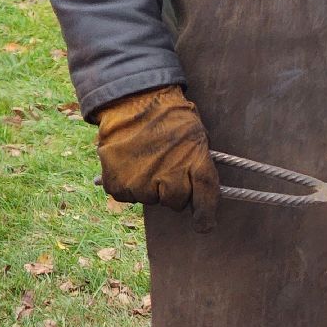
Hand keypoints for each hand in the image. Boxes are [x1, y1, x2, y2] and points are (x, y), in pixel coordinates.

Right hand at [96, 85, 218, 232]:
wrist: (133, 101)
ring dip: (150, 187)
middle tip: (167, 169)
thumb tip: (199, 193)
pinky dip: (129, 185)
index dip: (207, 214)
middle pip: (177, 202)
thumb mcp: (195, 135)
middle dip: (175, 191)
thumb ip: (198, 164)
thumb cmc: (169, 116)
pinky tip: (130, 164)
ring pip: (151, 200)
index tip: (205, 225)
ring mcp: (143, 183)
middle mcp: (170, 176)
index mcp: (195, 160)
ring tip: (147, 160)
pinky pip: (128, 197)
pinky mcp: (119, 186)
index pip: (206, 196)